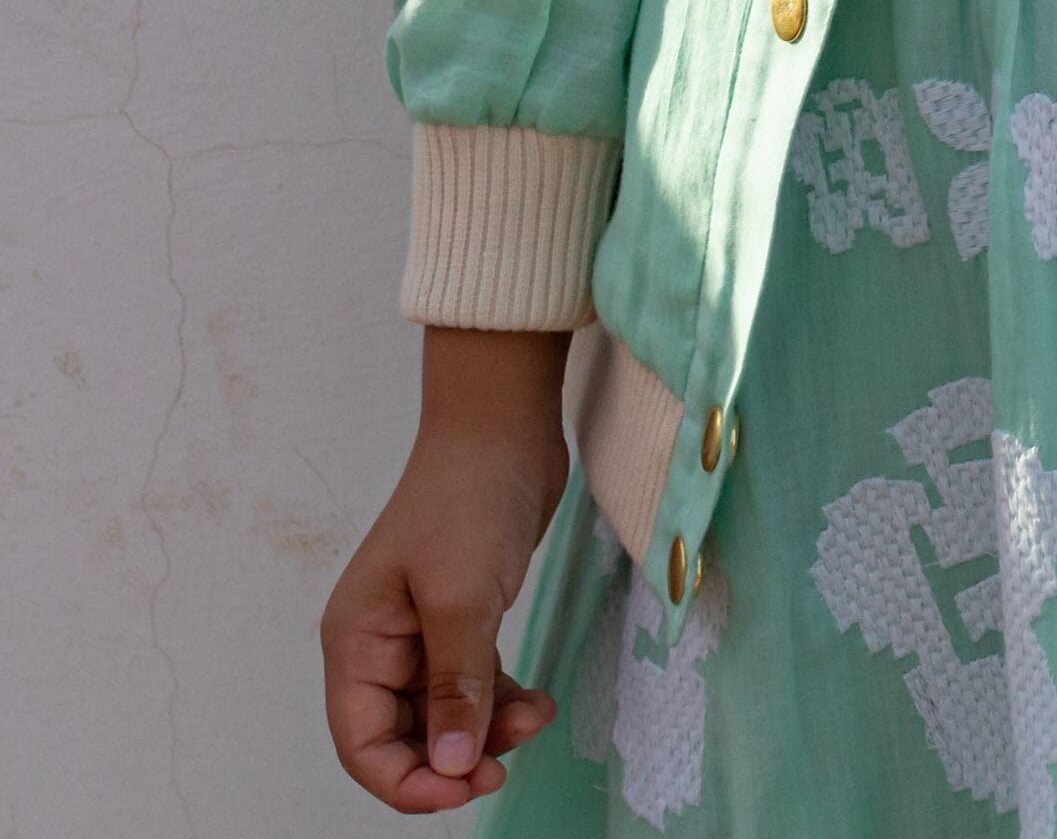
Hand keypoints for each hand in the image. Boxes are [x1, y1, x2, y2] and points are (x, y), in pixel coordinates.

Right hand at [322, 328, 572, 812]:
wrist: (504, 427)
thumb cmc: (467, 499)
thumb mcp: (460, 601)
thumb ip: (454, 689)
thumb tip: (452, 767)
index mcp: (357, 642)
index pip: (362, 743)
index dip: (406, 782)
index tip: (462, 790)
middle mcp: (381, 644)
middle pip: (404, 737)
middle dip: (453, 758)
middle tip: (504, 764)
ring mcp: (422, 632)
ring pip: (444, 715)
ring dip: (486, 730)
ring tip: (534, 720)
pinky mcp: (462, 618)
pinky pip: (473, 685)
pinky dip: (502, 701)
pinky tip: (539, 702)